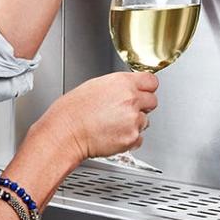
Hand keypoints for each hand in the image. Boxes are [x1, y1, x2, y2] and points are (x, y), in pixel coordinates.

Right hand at [35, 72, 158, 163]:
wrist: (66, 133)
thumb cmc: (73, 111)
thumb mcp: (95, 85)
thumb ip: (118, 86)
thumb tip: (128, 88)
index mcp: (122, 82)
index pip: (152, 81)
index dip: (147, 88)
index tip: (144, 91)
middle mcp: (131, 99)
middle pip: (153, 101)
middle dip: (142, 106)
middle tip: (126, 110)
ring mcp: (133, 119)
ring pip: (146, 121)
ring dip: (134, 123)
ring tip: (114, 124)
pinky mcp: (132, 137)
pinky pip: (139, 138)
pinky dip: (130, 138)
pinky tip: (114, 134)